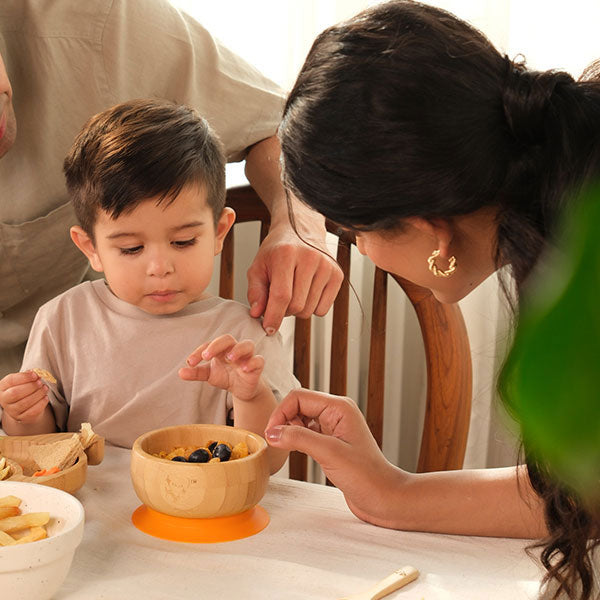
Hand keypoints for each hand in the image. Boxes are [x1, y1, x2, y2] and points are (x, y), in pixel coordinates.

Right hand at [0, 371, 48, 423]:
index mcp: (3, 387)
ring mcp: (12, 410)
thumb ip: (27, 376)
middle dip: (31, 386)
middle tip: (40, 382)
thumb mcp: (22, 381)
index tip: (35, 374)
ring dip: (38, 394)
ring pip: (25, 402)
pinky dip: (41, 403)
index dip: (24, 377)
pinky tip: (45, 397)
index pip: (11, 381)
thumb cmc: (23, 390)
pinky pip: (32, 411)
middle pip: (16, 393)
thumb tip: (35, 372)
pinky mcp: (21, 418)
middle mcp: (4, 400)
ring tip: (45, 388)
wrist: (24, 407)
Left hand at [179, 335, 266, 401]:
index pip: (210, 344)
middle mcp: (234, 349)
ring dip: (238, 349)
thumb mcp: (209, 375)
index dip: (199, 351)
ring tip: (229, 358)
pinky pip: (258, 360)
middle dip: (216, 345)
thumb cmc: (226, 377)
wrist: (242, 390)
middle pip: (228, 339)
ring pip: (247, 344)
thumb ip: (196, 373)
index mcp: (221, 349)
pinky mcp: (257, 366)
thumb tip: (180, 372)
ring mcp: (247, 356)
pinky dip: (252, 362)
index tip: (190, 363)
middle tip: (206, 356)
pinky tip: (244, 368)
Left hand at [247, 220, 342, 333]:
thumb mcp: (258, 266)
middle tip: (280, 300)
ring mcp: (326, 266)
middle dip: (284, 311)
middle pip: (296, 306)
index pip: (282, 295)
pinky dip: (313, 308)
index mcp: (286, 254)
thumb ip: (255, 291)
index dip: (273, 316)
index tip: (268, 328)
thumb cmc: (277, 251)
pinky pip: (323, 309)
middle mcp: (310, 258)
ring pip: (310, 310)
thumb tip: (258, 314)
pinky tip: (307, 292)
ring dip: (298, 310)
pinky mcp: (337, 274)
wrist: (300, 230)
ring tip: (294, 293)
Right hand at [264, 389, 404, 526]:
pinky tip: (292, 450)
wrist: (384, 498)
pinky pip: (306, 432)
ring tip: (282, 446)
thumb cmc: (366, 476)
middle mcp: (336, 413)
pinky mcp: (330, 442)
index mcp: (339, 407)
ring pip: (300, 418)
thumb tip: (272, 432)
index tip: (271, 433)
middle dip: (283, 419)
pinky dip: (295, 439)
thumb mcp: (329, 453)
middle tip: (273, 441)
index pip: (299, 397)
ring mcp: (333, 427)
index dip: (281, 412)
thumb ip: (299, 439)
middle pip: (298, 405)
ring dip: (288, 429)